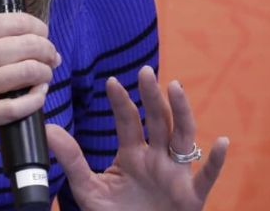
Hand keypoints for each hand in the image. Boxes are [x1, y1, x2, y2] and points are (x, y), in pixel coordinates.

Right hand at [0, 12, 59, 153]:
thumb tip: (43, 39)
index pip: (15, 21)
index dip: (38, 27)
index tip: (44, 35)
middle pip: (27, 45)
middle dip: (47, 50)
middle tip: (51, 57)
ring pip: (28, 71)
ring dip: (45, 72)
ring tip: (44, 75)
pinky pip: (21, 104)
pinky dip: (38, 97)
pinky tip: (38, 94)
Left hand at [46, 66, 228, 210]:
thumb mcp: (88, 189)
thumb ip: (72, 160)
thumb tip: (48, 130)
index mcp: (133, 153)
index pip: (128, 121)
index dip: (121, 102)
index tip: (111, 82)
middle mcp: (156, 158)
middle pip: (158, 120)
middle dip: (152, 96)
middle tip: (146, 72)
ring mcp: (176, 174)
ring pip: (182, 137)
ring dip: (182, 112)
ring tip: (176, 88)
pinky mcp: (191, 197)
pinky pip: (206, 177)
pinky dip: (215, 161)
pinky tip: (221, 142)